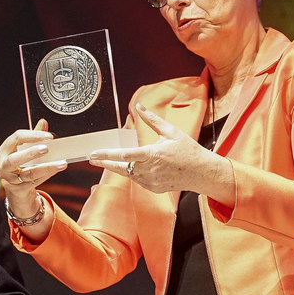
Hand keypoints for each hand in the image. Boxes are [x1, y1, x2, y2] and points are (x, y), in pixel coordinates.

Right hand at [0, 118, 66, 212]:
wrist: (16, 188)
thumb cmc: (19, 164)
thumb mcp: (24, 148)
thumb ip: (33, 136)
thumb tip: (43, 122)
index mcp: (4, 150)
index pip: (16, 138)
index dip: (33, 135)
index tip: (49, 137)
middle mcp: (3, 165)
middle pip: (14, 159)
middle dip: (31, 153)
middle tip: (47, 149)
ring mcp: (10, 179)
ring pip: (28, 173)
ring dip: (46, 167)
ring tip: (61, 163)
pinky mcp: (18, 189)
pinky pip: (34, 182)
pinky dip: (46, 175)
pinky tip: (56, 169)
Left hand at [89, 104, 231, 198]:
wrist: (201, 172)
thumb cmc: (187, 150)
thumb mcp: (170, 131)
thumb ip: (152, 120)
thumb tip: (139, 106)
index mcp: (152, 154)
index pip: (123, 155)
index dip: (106, 155)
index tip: (94, 153)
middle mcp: (149, 170)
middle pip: (121, 168)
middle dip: (105, 163)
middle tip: (92, 158)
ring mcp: (151, 181)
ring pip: (129, 175)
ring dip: (120, 167)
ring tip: (110, 161)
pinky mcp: (154, 188)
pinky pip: (139, 181)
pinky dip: (135, 173)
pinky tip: (136, 167)